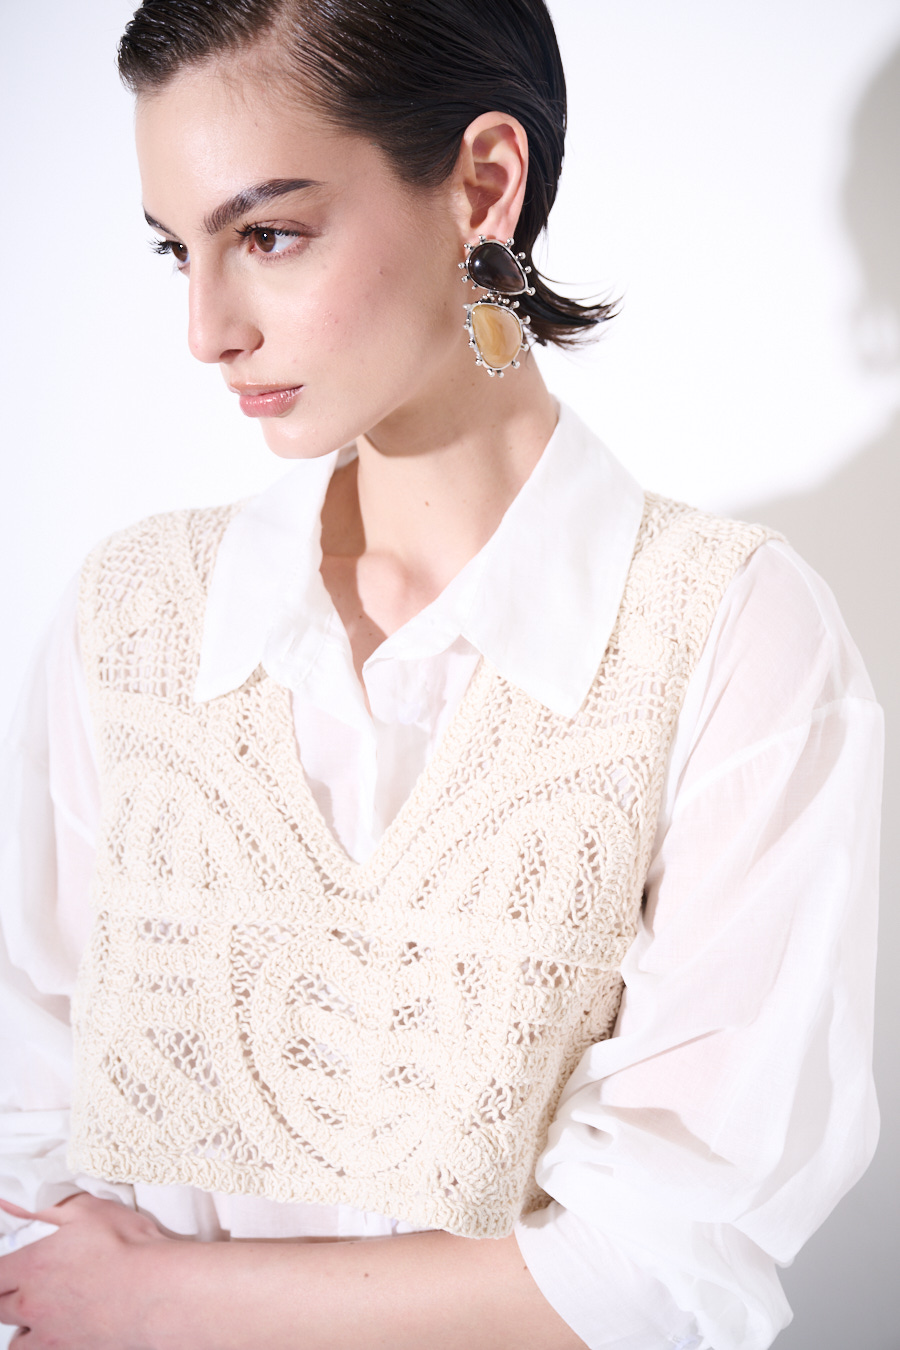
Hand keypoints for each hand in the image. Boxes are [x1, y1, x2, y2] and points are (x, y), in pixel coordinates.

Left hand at [0, 1193, 172, 1349]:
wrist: (156, 1293)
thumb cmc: (127, 1247)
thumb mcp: (88, 1211)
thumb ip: (50, 1211)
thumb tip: (21, 1208)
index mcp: (31, 1266)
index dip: (2, 1267)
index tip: (11, 1263)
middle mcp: (32, 1304)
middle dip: (7, 1294)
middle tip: (26, 1283)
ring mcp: (49, 1334)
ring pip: (15, 1339)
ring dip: (22, 1324)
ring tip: (42, 1312)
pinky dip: (42, 1344)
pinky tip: (59, 1331)